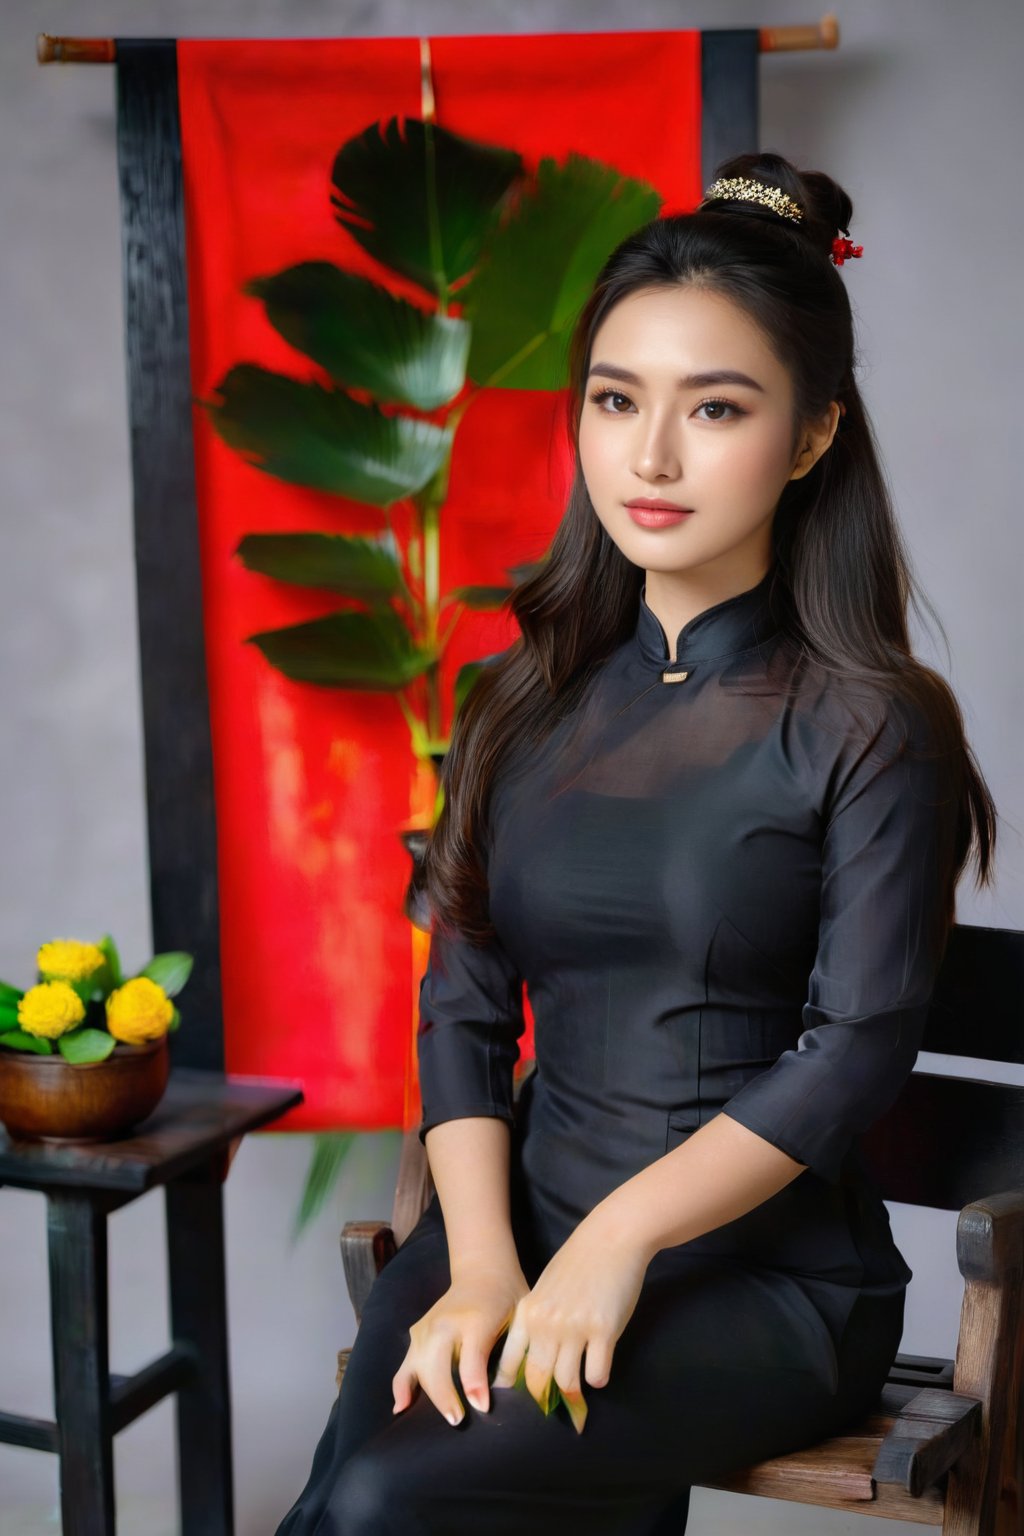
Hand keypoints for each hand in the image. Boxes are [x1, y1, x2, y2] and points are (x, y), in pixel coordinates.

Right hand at [392, 1260, 530, 1425]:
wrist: (483, 1273)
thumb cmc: (505, 1300)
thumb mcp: (517, 1321)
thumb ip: (508, 1356)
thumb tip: (490, 1398)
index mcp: (474, 1319)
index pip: (472, 1357)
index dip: (475, 1385)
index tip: (482, 1408)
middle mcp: (444, 1323)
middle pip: (437, 1366)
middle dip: (445, 1397)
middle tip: (459, 1421)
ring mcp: (426, 1327)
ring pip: (419, 1368)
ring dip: (429, 1395)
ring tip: (444, 1418)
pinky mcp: (416, 1333)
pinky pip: (405, 1364)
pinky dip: (401, 1387)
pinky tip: (400, 1409)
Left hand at [491, 1213, 648, 1433]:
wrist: (612, 1238)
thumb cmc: (579, 1262)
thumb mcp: (546, 1288)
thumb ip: (537, 1319)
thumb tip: (534, 1357)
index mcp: (528, 1312)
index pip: (510, 1363)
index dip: (514, 1388)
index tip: (519, 1402)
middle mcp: (546, 1323)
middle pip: (538, 1379)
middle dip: (546, 1398)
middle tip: (555, 1405)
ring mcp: (575, 1328)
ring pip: (566, 1382)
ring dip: (574, 1391)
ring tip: (579, 1388)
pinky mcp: (604, 1330)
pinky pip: (597, 1374)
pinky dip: (598, 1378)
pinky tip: (600, 1366)